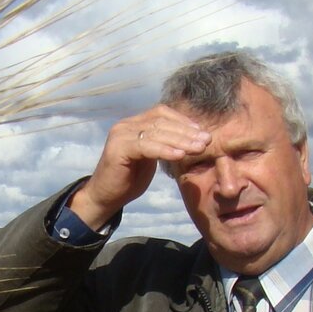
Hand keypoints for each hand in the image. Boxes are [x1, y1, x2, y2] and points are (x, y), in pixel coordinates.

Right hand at [68, 106, 210, 229]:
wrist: (105, 197)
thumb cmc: (129, 180)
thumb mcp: (150, 158)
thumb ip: (163, 145)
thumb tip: (190, 139)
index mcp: (134, 124)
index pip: (162, 114)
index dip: (183, 121)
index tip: (202, 133)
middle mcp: (126, 124)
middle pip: (161, 121)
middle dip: (187, 131)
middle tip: (207, 141)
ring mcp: (121, 134)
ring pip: (156, 132)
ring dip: (181, 140)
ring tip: (199, 148)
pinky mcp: (118, 148)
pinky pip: (147, 146)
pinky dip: (165, 150)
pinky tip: (180, 156)